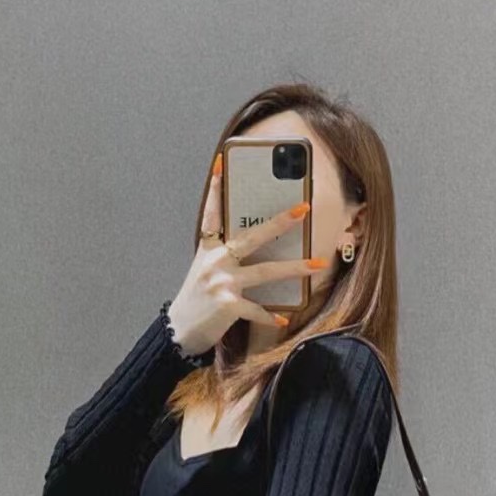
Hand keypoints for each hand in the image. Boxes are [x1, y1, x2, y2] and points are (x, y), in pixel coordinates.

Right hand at [166, 157, 328, 357]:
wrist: (178, 332)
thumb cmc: (196, 300)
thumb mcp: (205, 271)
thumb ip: (224, 256)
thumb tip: (258, 243)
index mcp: (207, 250)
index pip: (211, 213)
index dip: (215, 188)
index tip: (221, 163)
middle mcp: (214, 262)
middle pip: (251, 237)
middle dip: (280, 222)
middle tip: (303, 208)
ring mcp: (221, 283)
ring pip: (264, 271)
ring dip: (294, 268)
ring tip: (317, 264)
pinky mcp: (227, 305)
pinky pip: (256, 309)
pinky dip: (270, 316)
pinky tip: (283, 319)